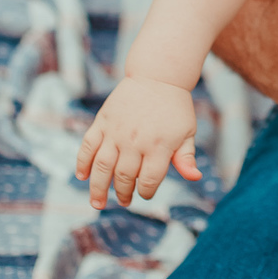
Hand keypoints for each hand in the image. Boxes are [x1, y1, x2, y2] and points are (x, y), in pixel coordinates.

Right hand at [76, 77, 201, 209]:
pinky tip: (82, 176)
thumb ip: (187, 157)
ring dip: (97, 188)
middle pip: (123, 177)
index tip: (144, 193)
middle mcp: (135, 141)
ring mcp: (116, 132)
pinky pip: (88, 146)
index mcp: (159, 146)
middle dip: (122, 194)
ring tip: (97, 203)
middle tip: (124, 200)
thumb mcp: (187, 132)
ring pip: (102, 167)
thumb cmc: (175, 108)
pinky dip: (82, 163)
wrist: (158, 75)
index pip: (148, 180)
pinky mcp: (102, 122)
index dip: (146, 192)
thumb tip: (195, 178)